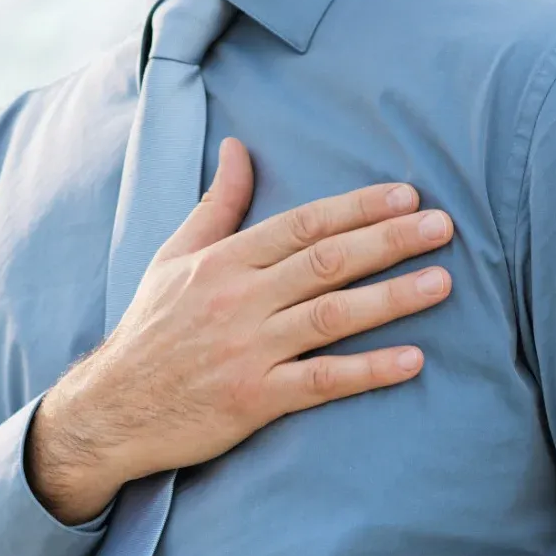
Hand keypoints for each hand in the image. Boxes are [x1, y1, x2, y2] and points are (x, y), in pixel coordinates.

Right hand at [28, 138, 453, 522]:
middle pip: (325, 262)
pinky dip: (368, 371)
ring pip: (330, 316)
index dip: (356, 208)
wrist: (113, 409)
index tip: (405, 196)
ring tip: (442, 282)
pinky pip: (321, 382)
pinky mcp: (255, 399)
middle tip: (443, 227)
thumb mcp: (173, 258)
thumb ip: (216, 205)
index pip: (300, 224)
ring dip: (391, 298)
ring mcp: (248, 350)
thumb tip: (238, 147)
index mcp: (222, 262)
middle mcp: (237, 300)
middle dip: (388, 241)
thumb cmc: (151, 329)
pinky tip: (412, 360)